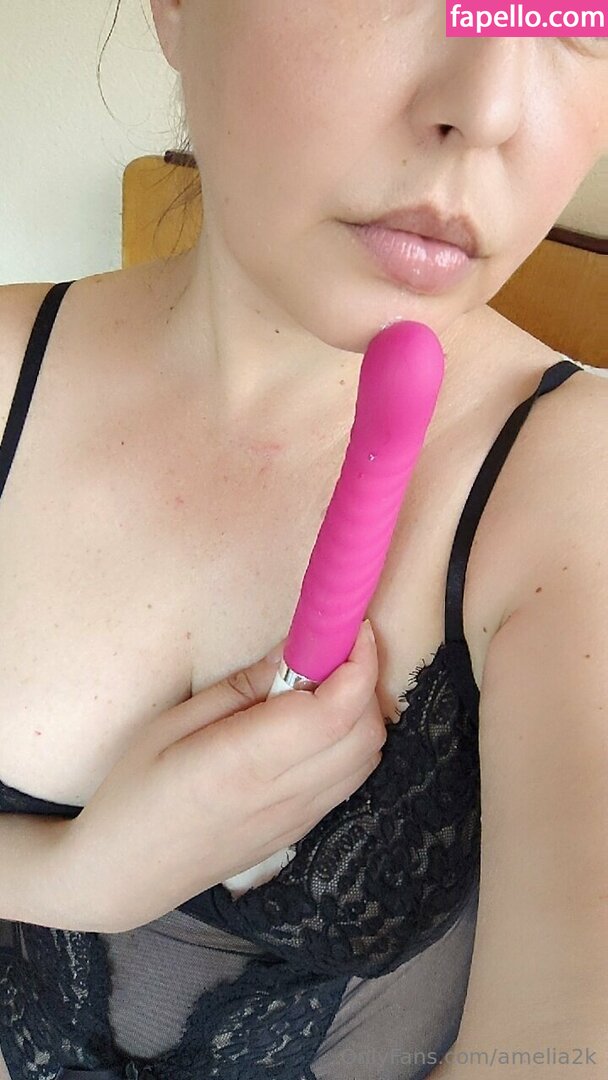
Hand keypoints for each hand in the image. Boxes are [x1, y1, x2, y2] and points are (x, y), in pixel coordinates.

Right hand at [62, 620, 385, 931]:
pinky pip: (351, 780)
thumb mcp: (173, 723)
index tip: (352, 627)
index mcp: (242, 764)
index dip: (357, 663)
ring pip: (367, 758)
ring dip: (362, 713)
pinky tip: (315, 726)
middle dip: (362, 682)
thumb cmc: (135, 789)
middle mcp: (281, 796)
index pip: (333, 712)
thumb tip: (296, 647)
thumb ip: (243, 686)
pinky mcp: (301, 832)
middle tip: (330, 653)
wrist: (126, 873)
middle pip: (365, 734)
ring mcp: (297, 821)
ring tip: (322, 687)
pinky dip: (352, 742)